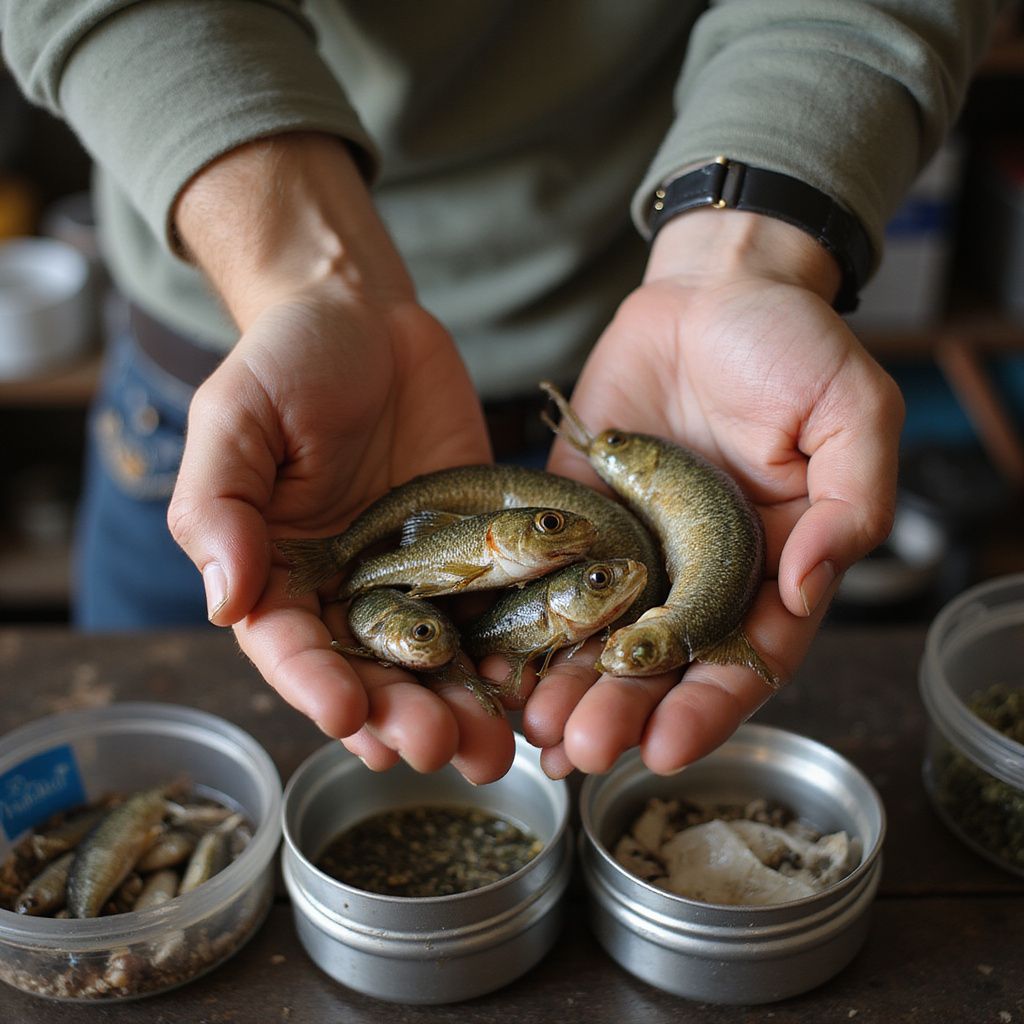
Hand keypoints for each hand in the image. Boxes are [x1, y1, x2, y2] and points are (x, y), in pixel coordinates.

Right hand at [167, 135, 515, 782]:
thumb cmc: (287, 361)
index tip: (345, 715)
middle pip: (372, 672)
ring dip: (463, 708)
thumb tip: (224, 603)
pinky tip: (535, 685)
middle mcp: (348, 591)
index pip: (290, 646)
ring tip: (492, 750)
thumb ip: (219, 507)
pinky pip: (497, 608)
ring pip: (439, 660)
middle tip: (436, 747)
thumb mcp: (236, 419)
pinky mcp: (476, 552)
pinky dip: (515, 650)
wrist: (367, 317)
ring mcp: (418, 577)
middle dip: (401, 716)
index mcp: (279, 574)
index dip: (314, 685)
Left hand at [523, 208, 903, 776]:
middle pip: (661, 661)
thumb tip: (809, 587)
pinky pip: (548, 573)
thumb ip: (849, 504)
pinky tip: (498, 663)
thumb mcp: (852, 414)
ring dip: (569, 686)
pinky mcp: (575, 515)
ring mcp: (631, 549)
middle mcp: (696, 572)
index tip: (671, 748)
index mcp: (770, 565)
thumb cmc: (792, 345)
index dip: (710, 706)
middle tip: (587, 749)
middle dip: (626, 710)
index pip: (744, 655)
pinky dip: (525, 619)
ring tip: (538, 730)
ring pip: (598, 634)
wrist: (710, 290)